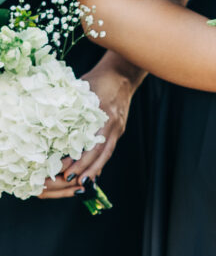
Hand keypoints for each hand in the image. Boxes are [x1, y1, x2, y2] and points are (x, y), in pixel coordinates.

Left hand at [38, 58, 134, 199]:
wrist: (123, 72)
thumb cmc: (99, 78)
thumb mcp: (82, 91)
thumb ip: (72, 108)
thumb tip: (52, 125)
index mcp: (103, 116)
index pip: (91, 145)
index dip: (80, 161)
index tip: (65, 171)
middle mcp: (112, 125)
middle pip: (100, 154)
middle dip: (86, 170)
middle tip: (70, 182)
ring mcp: (117, 127)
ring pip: (106, 154)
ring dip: (94, 169)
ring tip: (82, 183)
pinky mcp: (118, 127)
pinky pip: (108, 147)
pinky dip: (100, 160)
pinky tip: (92, 170)